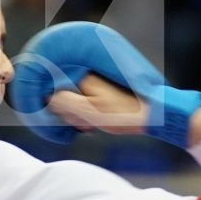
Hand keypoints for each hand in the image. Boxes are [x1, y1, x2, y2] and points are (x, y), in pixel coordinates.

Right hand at [11, 21, 200, 145]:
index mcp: (82, 76)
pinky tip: (96, 123)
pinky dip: (87, 114)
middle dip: (69, 114)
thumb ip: (64, 104)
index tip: (70, 121)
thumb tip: (46, 98)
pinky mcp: (102, 89)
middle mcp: (87, 74)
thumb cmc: (124, 115)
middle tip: (85, 125)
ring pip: (73, 101)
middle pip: (62, 96)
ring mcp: (95, 81)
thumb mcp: (90, 113)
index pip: (53, 92)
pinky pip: (84, 101)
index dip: (57, 110)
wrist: (154, 115)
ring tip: (92, 125)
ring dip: (78, 116)